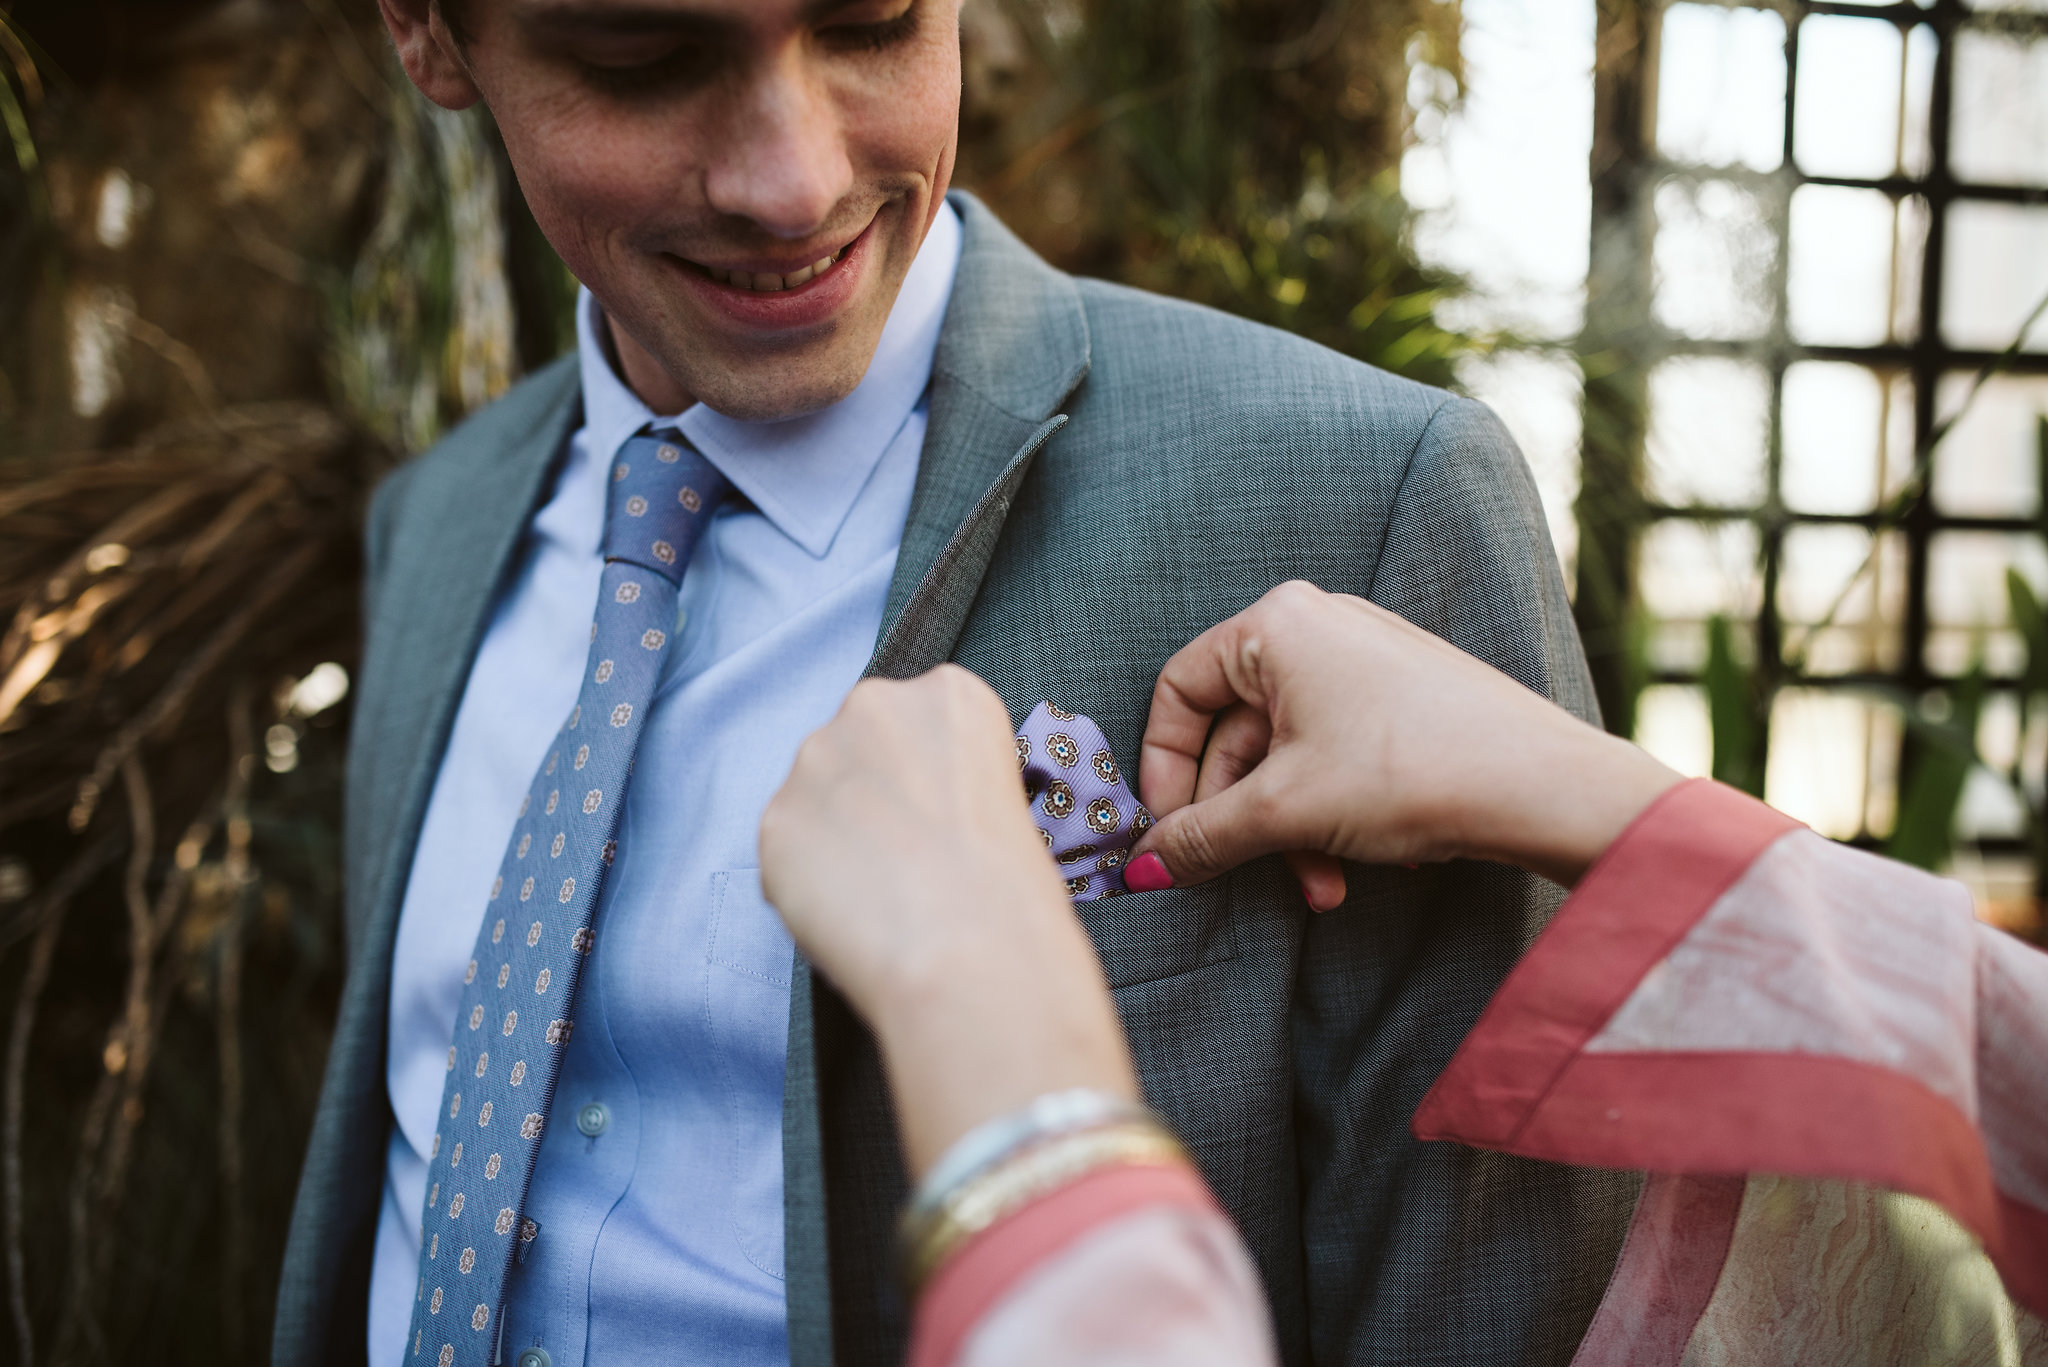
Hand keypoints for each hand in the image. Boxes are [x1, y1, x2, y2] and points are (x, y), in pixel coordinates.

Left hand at [759, 665, 1136, 1176]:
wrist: (969, 952)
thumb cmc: (1011, 889)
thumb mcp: (1007, 799)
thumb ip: (946, 779)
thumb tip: (907, 812)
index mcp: (949, 694)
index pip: (922, 717)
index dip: (928, 775)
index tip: (939, 814)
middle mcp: (874, 706)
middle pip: (859, 744)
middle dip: (871, 792)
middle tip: (901, 857)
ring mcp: (815, 761)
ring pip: (815, 794)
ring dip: (835, 833)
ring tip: (876, 892)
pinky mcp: (773, 820)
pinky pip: (786, 848)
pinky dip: (807, 881)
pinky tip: (848, 912)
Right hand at [1130, 581, 1681, 901]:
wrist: (1543, 786)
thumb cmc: (1410, 772)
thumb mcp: (1285, 812)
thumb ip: (1202, 836)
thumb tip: (1145, 867)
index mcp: (1278, 624)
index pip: (1179, 691)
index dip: (1162, 767)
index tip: (1167, 832)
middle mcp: (1319, 625)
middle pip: (1235, 730)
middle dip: (1239, 816)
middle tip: (1236, 873)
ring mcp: (1365, 658)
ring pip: (1288, 752)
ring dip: (1289, 830)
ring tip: (1320, 889)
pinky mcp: (1402, 695)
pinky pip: (1334, 752)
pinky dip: (1330, 810)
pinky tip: (1356, 864)